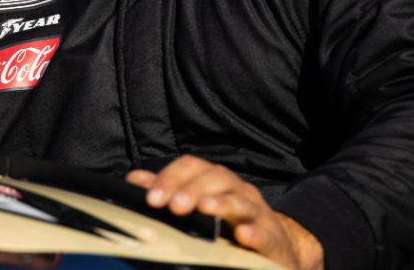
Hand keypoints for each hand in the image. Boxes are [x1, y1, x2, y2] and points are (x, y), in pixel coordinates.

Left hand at [126, 155, 323, 269]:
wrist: (277, 247)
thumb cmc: (232, 224)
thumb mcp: (200, 206)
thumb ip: (169, 192)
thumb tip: (136, 179)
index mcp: (217, 182)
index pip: (193, 167)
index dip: (171, 177)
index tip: (151, 199)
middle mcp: (239, 191)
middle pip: (218, 178)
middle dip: (193, 190)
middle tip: (173, 206)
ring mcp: (258, 214)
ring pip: (242, 201)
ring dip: (222, 203)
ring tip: (205, 209)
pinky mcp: (273, 239)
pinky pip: (266, 234)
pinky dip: (255, 233)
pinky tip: (243, 236)